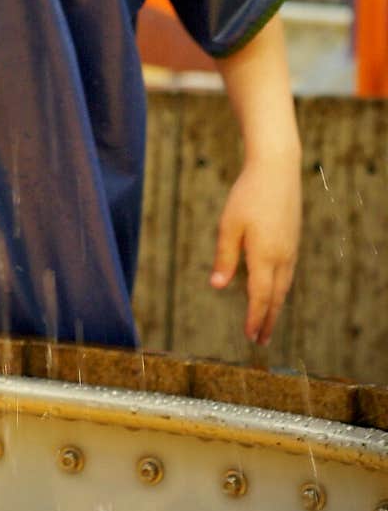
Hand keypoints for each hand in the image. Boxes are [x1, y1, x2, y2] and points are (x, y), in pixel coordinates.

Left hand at [210, 154, 300, 345]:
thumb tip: (217, 285)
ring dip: (276, 305)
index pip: (260, 296)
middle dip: (268, 320)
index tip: (250, 336)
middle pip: (276, 297)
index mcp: (264, 255)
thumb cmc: (248, 195)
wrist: (276, 169)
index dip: (254, 318)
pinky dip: (281, 288)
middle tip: (262, 340)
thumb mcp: (229, 225)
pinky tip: (275, 289)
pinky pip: (288, 272)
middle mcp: (282, 256)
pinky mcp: (292, 238)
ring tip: (269, 321)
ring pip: (284, 285)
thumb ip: (224, 257)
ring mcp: (290, 247)